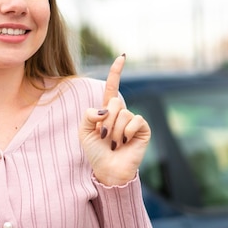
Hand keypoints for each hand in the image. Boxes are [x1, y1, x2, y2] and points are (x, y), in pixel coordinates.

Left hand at [79, 54, 150, 185]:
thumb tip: (106, 108)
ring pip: (123, 113)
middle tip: (104, 137)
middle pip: (114, 102)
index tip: (122, 57)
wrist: (108, 170)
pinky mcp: (143, 129)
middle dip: (106, 121)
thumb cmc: (95, 153)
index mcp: (107, 111)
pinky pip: (135, 120)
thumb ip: (89, 114)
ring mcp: (133, 121)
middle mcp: (121, 113)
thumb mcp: (84, 131)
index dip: (116, 72)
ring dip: (115, 131)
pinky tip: (125, 142)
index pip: (112, 87)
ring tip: (114, 144)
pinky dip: (127, 131)